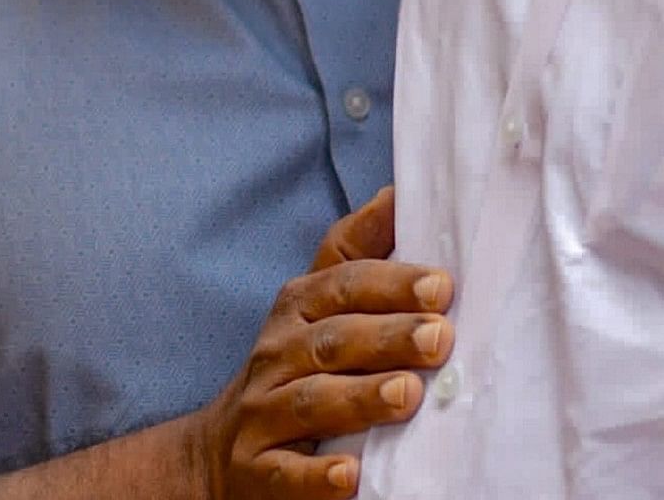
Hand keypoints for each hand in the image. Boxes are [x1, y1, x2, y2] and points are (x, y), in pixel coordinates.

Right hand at [189, 189, 453, 497]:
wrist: (221, 454)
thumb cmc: (290, 369)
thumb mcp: (314, 306)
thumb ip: (355, 251)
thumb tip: (397, 192)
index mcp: (296, 312)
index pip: (341, 286)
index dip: (390, 284)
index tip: (442, 287)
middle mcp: (276, 356)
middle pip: (332, 341)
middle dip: (388, 336)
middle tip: (440, 338)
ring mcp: (263, 413)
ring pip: (310, 400)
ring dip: (359, 397)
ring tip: (407, 395)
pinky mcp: (258, 469)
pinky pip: (286, 472)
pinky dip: (316, 475)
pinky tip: (350, 474)